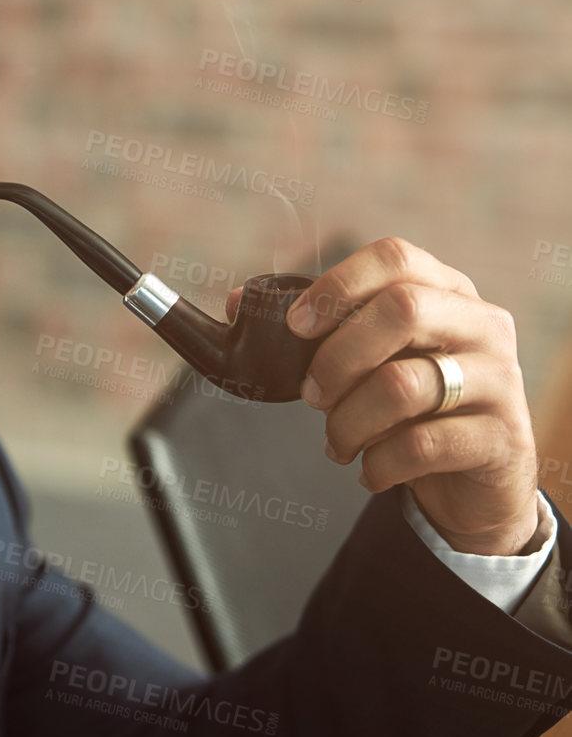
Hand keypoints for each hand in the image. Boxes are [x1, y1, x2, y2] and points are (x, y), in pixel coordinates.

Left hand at [232, 238, 540, 555]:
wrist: (477, 479)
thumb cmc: (410, 406)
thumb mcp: (370, 360)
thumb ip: (314, 330)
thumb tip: (235, 303)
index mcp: (446, 292)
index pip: (395, 257)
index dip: (337, 285)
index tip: (296, 325)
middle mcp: (481, 325)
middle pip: (402, 309)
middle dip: (336, 357)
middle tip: (311, 395)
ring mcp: (499, 380)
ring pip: (403, 384)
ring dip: (348, 422)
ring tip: (337, 443)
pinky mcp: (501, 438)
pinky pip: (422, 445)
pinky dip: (378, 463)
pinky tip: (370, 470)